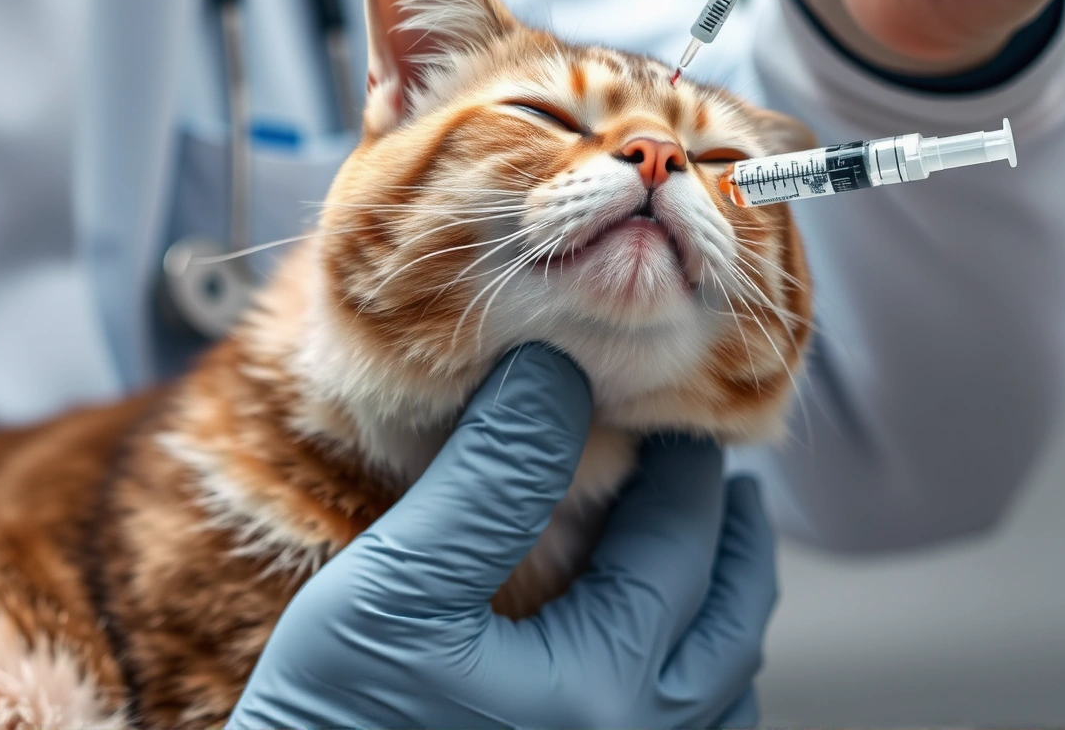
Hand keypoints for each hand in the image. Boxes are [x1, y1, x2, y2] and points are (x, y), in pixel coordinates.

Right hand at [227, 344, 777, 729]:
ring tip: (701, 550)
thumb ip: (488, 480)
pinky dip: (702, 685)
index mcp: (610, 687)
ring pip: (729, 692)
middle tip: (710, 468)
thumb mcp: (393, 590)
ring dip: (725, 608)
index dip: (686, 463)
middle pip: (734, 616)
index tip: (676, 408)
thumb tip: (557, 370)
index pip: (682, 540)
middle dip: (728, 531)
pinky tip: (664, 654)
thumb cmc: (329, 726)